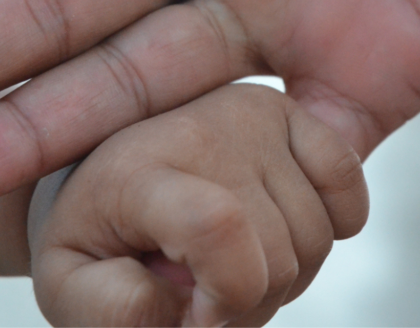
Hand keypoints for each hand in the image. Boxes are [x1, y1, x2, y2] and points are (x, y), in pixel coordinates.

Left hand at [28, 85, 367, 326]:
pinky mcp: (290, 111)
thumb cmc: (92, 236)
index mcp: (139, 172)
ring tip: (233, 264)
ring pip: (317, 237)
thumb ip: (111, 309)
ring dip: (287, 275)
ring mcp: (253, 114)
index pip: (218, 229)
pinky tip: (282, 230)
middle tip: (207, 296)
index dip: (228, 299)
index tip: (198, 317)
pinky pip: (348, 181)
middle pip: (279, 256)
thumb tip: (185, 303)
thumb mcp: (71, 286)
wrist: (100, 172)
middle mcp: (203, 128)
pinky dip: (334, 223)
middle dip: (250, 304)